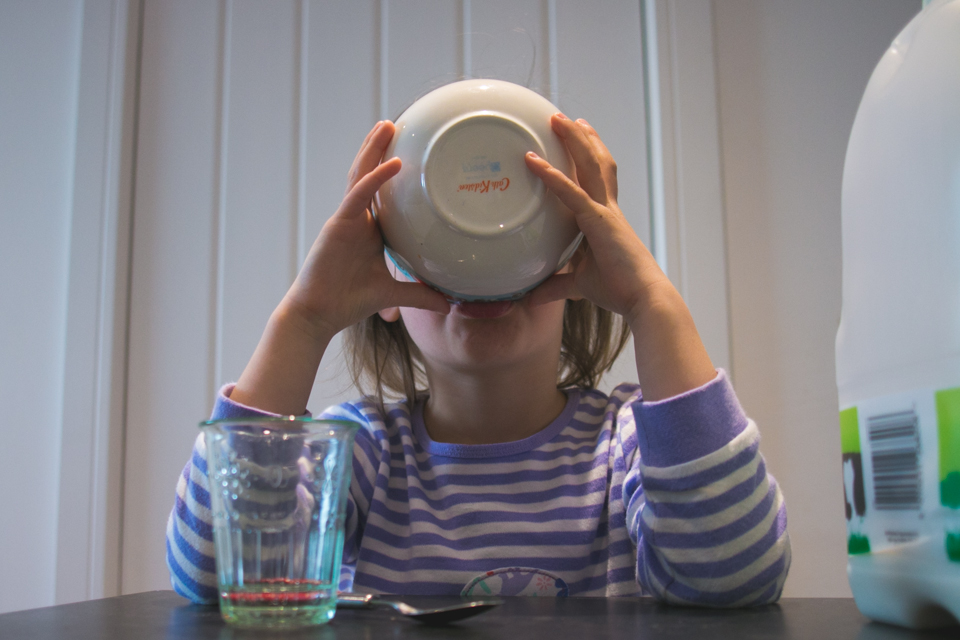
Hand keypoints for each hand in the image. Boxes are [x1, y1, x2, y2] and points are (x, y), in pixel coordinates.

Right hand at [284, 120, 449, 339]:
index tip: (406, 149)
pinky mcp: (338, 225)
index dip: (389, 169)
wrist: (318, 314)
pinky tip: (393, 162)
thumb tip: (447, 304)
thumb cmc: (348, 301)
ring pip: (360, 176)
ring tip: (387, 124)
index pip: (380, 192)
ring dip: (374, 149)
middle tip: (395, 122)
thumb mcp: (393, 294)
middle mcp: (356, 219)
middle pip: (367, 174)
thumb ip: (419, 294)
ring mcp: (345, 219)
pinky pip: (359, 196)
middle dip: (379, 147)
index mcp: (368, 229)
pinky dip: (376, 178)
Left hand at [524, 114, 714, 399]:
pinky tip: (534, 162)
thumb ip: (554, 286)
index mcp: (606, 219)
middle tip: (565, 117)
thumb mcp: (578, 284)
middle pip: (597, 163)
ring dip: (573, 141)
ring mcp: (606, 213)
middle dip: (581, 138)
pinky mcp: (599, 224)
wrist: (644, 299)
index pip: (598, 180)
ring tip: (558, 119)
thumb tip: (529, 298)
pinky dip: (552, 177)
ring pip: (590, 166)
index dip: (590, 156)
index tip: (580, 136)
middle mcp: (609, 209)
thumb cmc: (618, 291)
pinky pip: (572, 194)